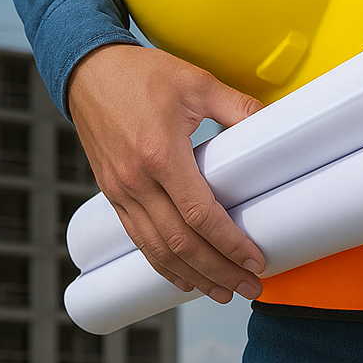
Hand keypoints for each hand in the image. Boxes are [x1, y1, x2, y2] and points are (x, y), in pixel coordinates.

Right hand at [68, 43, 266, 302]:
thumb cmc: (140, 73)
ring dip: (192, 275)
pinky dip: (161, 263)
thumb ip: (237, 107)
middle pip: (180, 243)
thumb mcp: (196, 82)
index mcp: (160, 153)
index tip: (255, 259)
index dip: (230, 243)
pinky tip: (182, 275)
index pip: (200, 215)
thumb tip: (276, 125)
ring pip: (157, 249)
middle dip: (218, 271)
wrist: (87, 71)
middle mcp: (136, 179)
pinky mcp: (112, 193)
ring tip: (221, 292)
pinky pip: (137, 239)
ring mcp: (120, 190)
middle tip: (249, 286)